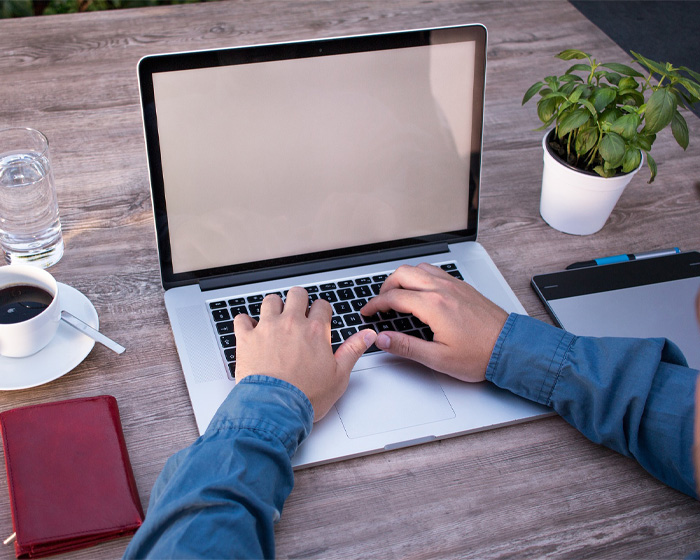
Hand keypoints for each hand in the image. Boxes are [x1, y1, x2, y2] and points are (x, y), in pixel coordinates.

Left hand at [233, 287, 376, 420]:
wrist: (275, 408)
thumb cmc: (306, 396)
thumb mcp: (339, 375)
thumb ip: (353, 350)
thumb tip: (367, 336)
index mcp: (315, 330)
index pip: (322, 306)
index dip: (321, 311)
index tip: (319, 319)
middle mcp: (291, 324)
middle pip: (296, 294)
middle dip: (299, 300)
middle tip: (298, 312)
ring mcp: (267, 328)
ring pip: (270, 301)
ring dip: (274, 307)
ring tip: (275, 318)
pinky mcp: (247, 339)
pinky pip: (241, 319)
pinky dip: (245, 322)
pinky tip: (250, 329)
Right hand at [361, 263, 507, 381]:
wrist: (510, 347)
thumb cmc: (480, 355)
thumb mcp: (438, 358)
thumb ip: (406, 347)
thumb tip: (383, 339)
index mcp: (433, 306)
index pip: (393, 297)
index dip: (375, 304)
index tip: (368, 311)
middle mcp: (443, 290)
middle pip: (403, 274)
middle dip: (386, 287)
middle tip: (380, 303)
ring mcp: (454, 285)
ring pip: (419, 269)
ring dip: (403, 278)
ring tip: (398, 295)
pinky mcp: (463, 287)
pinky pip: (435, 272)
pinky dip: (420, 277)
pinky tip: (421, 292)